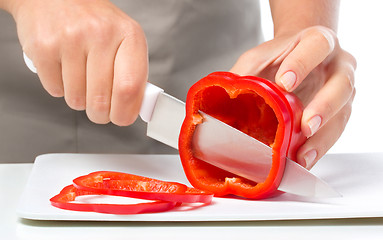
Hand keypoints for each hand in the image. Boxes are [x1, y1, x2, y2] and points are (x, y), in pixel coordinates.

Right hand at [12, 0, 147, 124]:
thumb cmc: (94, 22)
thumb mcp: (124, 40)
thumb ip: (133, 73)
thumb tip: (136, 109)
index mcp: (129, 35)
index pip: (129, 88)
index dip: (125, 113)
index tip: (121, 118)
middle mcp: (101, 34)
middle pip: (101, 101)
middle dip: (99, 113)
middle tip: (99, 107)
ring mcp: (70, 39)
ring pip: (76, 99)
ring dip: (79, 99)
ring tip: (80, 77)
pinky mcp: (44, 46)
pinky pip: (54, 90)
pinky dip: (59, 88)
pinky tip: (63, 68)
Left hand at [230, 26, 356, 168]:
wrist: (301, 57)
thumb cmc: (282, 57)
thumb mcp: (261, 56)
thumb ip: (245, 70)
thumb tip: (222, 92)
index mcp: (318, 42)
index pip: (316, 46)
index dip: (302, 64)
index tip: (284, 82)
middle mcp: (338, 66)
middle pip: (341, 85)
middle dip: (324, 107)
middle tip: (306, 125)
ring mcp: (343, 91)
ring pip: (342, 114)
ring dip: (323, 137)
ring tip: (303, 154)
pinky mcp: (341, 113)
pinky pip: (335, 133)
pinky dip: (319, 149)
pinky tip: (303, 160)